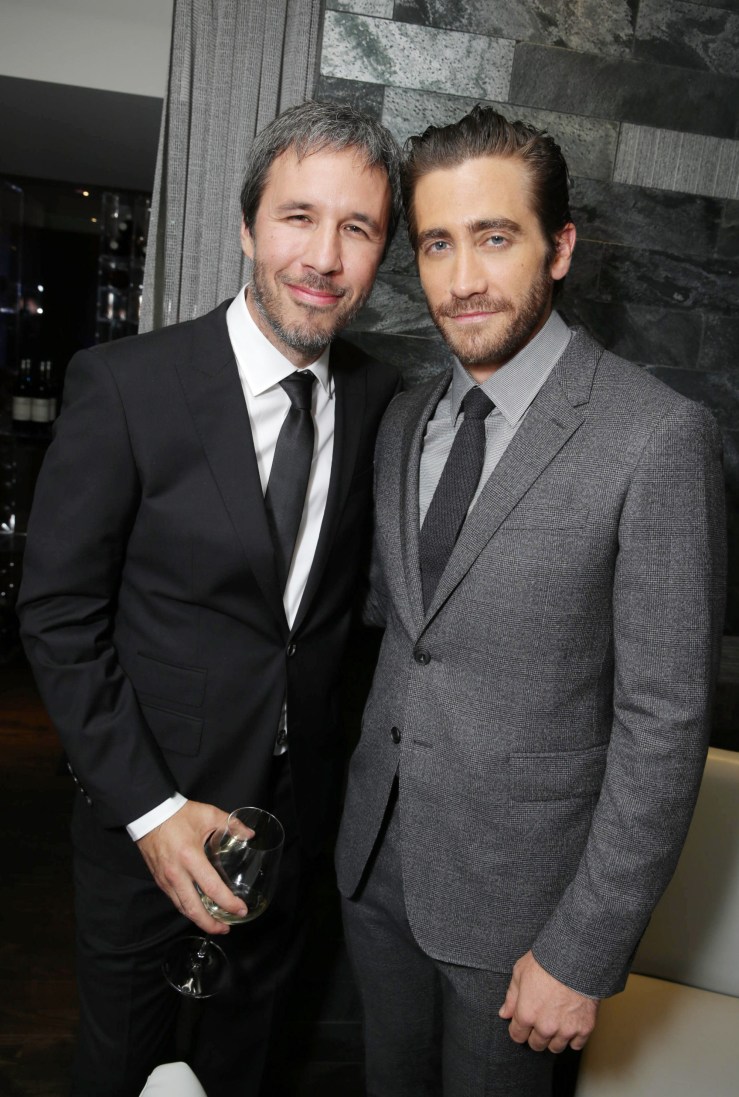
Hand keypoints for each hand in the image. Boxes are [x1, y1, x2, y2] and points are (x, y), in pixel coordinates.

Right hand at [136, 800, 245, 933]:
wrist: (148, 814)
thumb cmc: (179, 814)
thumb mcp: (209, 814)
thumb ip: (232, 824)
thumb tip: (250, 834)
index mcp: (190, 857)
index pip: (212, 888)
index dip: (228, 903)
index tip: (241, 910)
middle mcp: (176, 873)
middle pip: (194, 909)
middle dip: (211, 924)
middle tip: (226, 928)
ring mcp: (166, 879)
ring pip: (182, 908)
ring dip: (199, 920)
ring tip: (214, 924)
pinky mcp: (159, 880)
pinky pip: (175, 900)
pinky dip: (188, 909)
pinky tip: (198, 909)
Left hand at [499, 951, 598, 1053]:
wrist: (577, 957)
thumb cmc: (547, 961)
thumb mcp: (520, 972)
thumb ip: (511, 997)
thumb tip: (504, 1013)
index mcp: (526, 1014)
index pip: (517, 1036)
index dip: (519, 1028)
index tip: (523, 1022)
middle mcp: (545, 1027)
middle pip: (536, 1044)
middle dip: (536, 1034)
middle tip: (541, 1019)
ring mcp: (566, 1029)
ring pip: (556, 1048)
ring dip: (554, 1038)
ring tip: (556, 1020)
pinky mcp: (584, 1028)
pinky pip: (576, 1045)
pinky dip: (573, 1037)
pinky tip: (570, 1022)